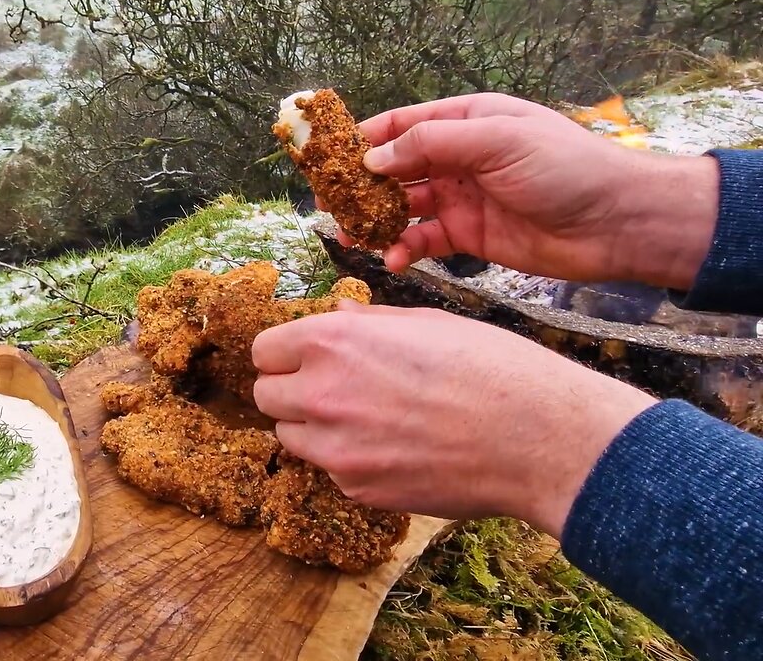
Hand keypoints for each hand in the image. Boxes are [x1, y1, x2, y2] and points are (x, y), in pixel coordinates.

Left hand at [252, 302, 655, 536]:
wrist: (537, 436)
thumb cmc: (491, 367)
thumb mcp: (426, 323)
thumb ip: (367, 323)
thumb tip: (335, 313)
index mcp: (334, 341)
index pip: (264, 350)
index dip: (285, 353)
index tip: (303, 358)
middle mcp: (322, 393)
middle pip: (265, 396)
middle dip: (290, 391)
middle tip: (329, 390)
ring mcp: (336, 448)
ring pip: (290, 437)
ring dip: (313, 428)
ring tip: (365, 420)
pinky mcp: (357, 488)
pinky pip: (330, 471)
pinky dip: (349, 462)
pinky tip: (394, 449)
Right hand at [328, 93, 718, 289]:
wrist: (617, 223)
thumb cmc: (566, 168)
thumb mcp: (497, 140)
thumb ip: (432, 145)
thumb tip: (374, 157)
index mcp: (467, 121)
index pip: (404, 124)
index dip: (365, 138)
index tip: (329, 156)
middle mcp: (460, 158)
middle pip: (396, 168)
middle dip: (361, 184)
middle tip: (328, 202)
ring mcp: (463, 199)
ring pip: (404, 208)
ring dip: (376, 220)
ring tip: (349, 235)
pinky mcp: (470, 237)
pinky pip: (424, 241)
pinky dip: (405, 249)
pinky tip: (394, 259)